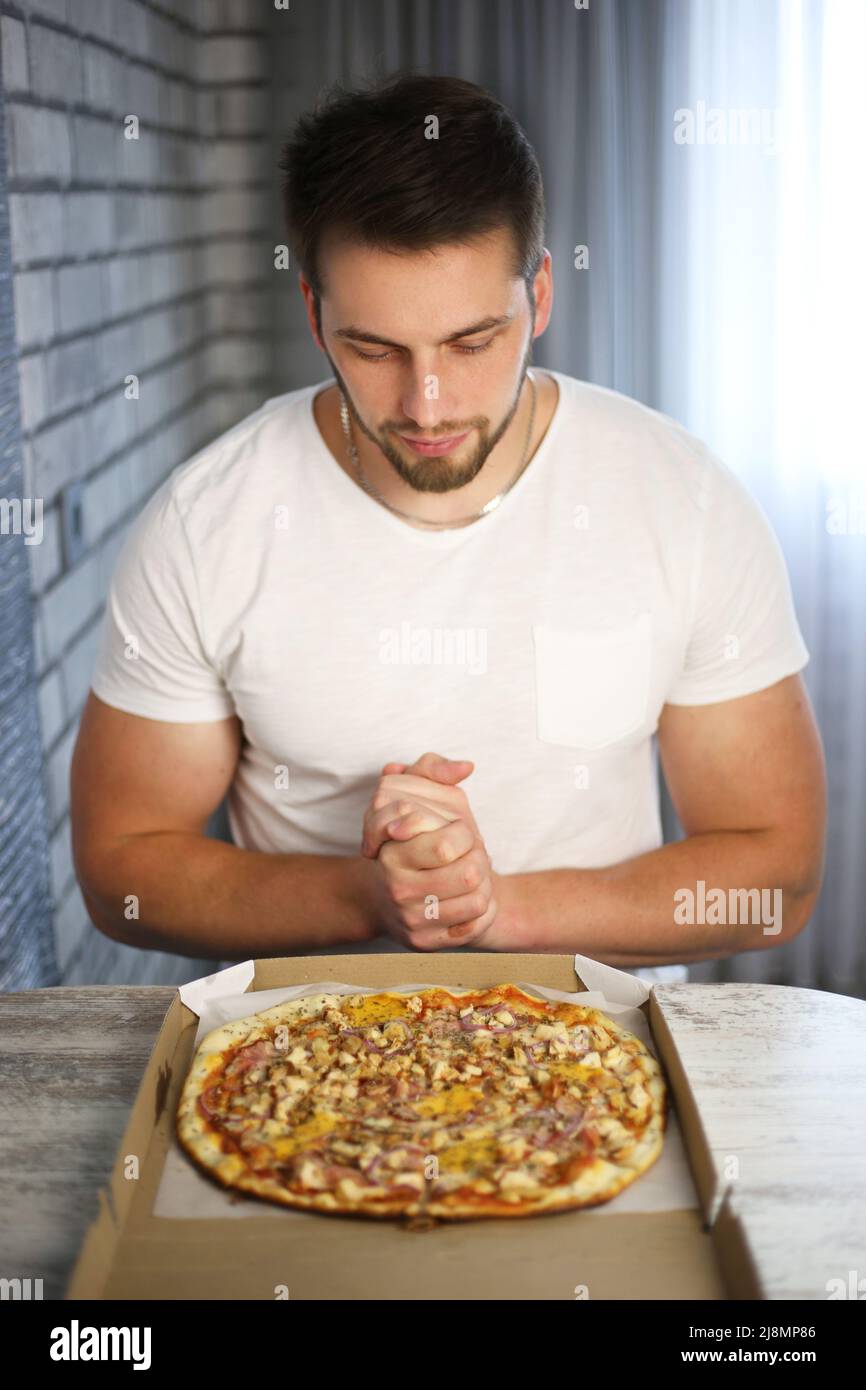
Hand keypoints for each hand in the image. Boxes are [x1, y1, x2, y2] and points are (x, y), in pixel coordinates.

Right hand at [360, 752, 497, 949]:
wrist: (384, 895)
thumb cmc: (408, 839)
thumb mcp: (415, 795)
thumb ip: (432, 769)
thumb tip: (465, 767)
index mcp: (391, 852)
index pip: (450, 844)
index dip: (467, 834)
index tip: (460, 833)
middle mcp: (396, 888)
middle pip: (470, 874)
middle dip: (481, 859)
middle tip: (473, 855)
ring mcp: (409, 919)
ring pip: (478, 900)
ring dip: (485, 885)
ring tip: (473, 876)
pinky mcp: (424, 943)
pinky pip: (474, 927)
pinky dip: (481, 911)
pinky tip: (470, 900)